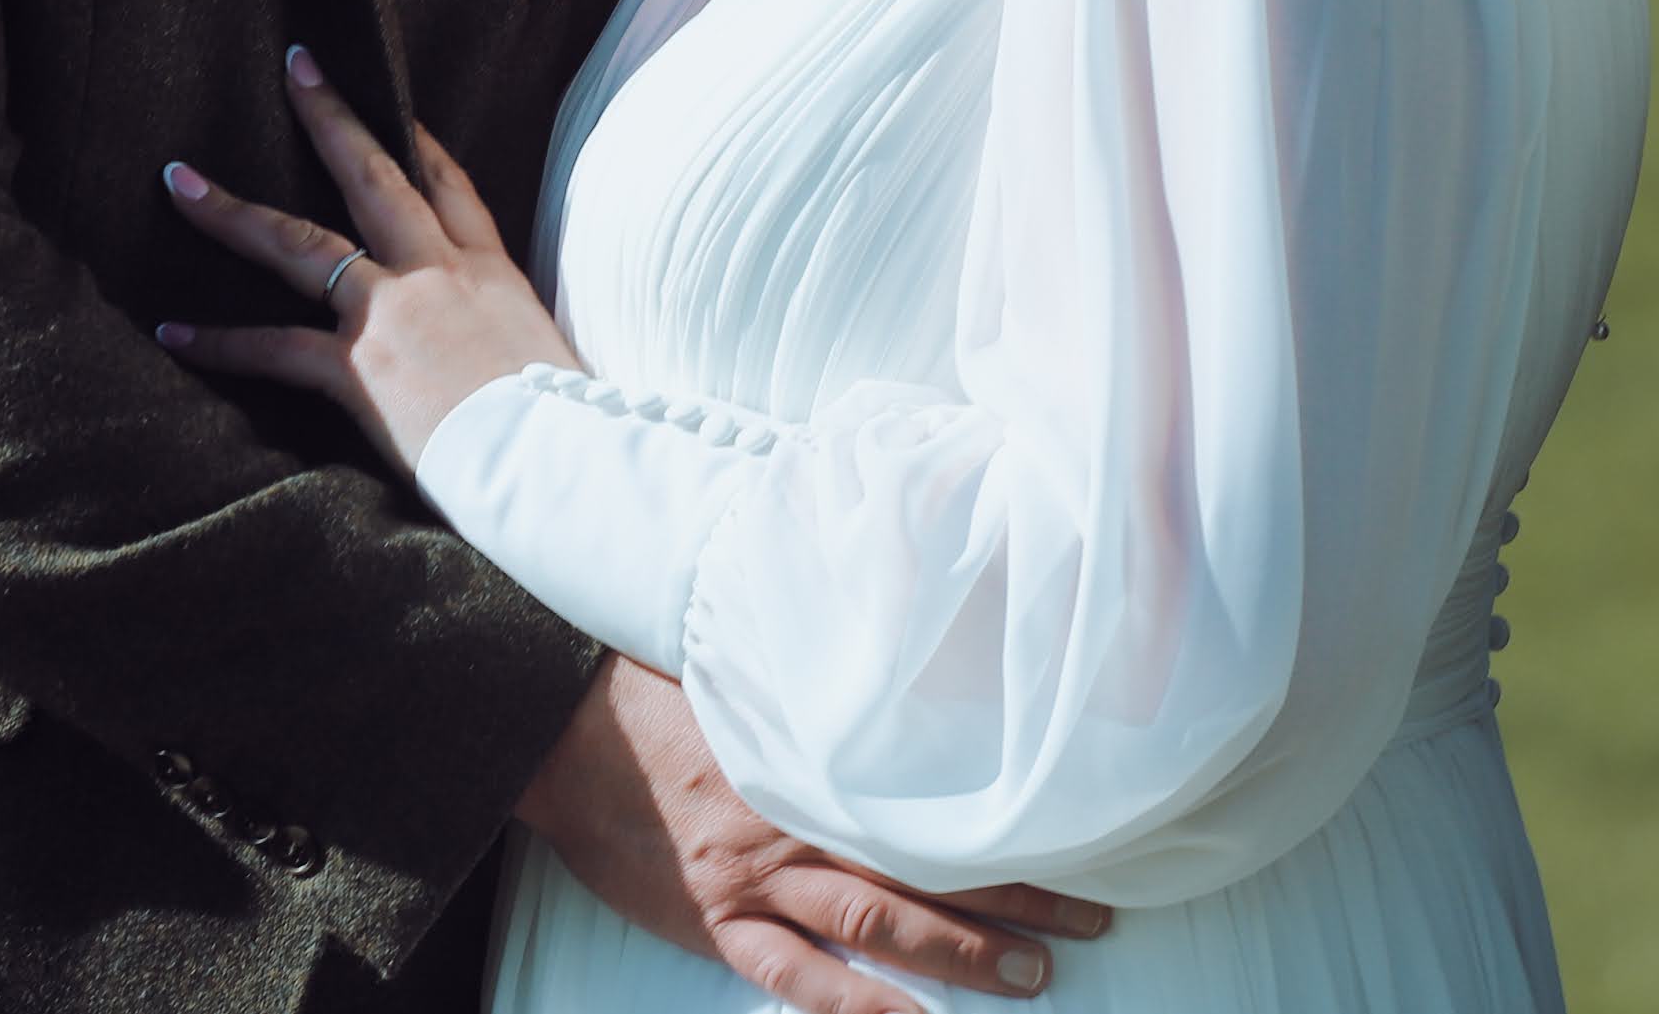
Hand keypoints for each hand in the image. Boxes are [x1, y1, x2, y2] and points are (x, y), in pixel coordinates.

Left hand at [157, 50, 580, 465]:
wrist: (560, 461)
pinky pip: (275, 347)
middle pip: (373, 177)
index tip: (393, 105)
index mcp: (491, 273)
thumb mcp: (552, 358)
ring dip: (233, 214)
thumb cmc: (570, 429)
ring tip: (180, 183)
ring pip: (301, 246)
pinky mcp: (361, 367)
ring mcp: (394, 315)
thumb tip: (506, 364)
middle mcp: (438, 275)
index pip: (450, 188)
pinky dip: (221, 342)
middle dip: (329, 117)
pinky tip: (174, 331)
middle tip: (296, 67)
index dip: (419, 141)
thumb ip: (515, 344)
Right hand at [514, 658, 1106, 1013]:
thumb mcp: (757, 678)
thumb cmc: (662, 697)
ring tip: (1034, 977)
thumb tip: (911, 682)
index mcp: (817, 755)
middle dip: (1015, 898)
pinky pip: (791, 975)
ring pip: (876, 921)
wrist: (567, 736)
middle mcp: (801, 818)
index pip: (935, 793)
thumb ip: (826, 698)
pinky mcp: (716, 922)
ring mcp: (757, 877)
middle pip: (927, 861)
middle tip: (1091, 923)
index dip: (1008, 820)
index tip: (1078, 832)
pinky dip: (852, 1006)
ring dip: (960, 953)